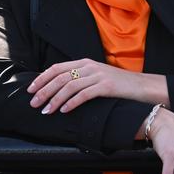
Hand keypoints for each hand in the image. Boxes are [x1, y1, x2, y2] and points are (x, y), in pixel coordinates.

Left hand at [27, 58, 159, 113]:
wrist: (143, 87)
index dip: (41, 78)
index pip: (56, 68)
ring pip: (69, 86)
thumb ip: (79, 79)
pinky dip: (72, 102)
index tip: (30, 89)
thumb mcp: (96, 77)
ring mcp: (98, 75)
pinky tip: (64, 110)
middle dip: (43, 90)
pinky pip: (84, 94)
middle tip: (34, 103)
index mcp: (83, 63)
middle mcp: (88, 67)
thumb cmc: (118, 86)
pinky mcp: (107, 86)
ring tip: (47, 110)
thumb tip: (57, 90)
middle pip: (59, 77)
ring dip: (55, 99)